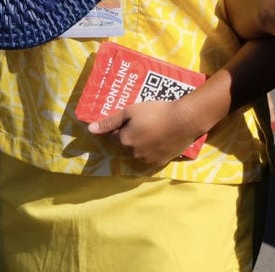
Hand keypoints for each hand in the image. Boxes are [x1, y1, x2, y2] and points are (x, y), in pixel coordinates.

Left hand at [87, 97, 207, 167]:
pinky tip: (161, 138)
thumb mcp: (130, 111)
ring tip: (154, 129)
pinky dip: (153, 149)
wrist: (184, 120)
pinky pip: (152, 156)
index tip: (130, 119)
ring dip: (142, 143)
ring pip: (139, 151)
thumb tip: (90, 129)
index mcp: (124, 141)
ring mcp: (149, 160)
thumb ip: (110, 122)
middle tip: (144, 122)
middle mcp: (134, 154)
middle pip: (127, 144)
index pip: (114, 135)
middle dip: (132, 135)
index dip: (121, 127)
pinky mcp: (162, 162)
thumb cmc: (155, 112)